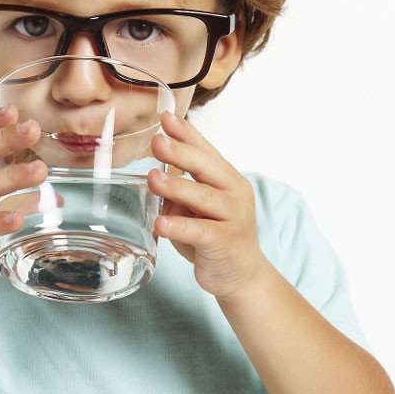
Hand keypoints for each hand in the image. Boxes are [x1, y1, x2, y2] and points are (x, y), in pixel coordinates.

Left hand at [147, 111, 269, 300]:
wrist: (242, 275)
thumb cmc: (215, 236)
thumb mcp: (196, 209)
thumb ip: (179, 193)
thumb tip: (154, 178)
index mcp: (227, 179)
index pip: (206, 151)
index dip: (187, 134)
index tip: (166, 118)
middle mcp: (234, 193)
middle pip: (207, 168)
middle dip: (181, 153)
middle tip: (157, 142)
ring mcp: (233, 217)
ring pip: (204, 197)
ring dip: (176, 187)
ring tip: (153, 179)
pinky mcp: (226, 242)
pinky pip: (201, 231)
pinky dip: (180, 226)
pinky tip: (160, 223)